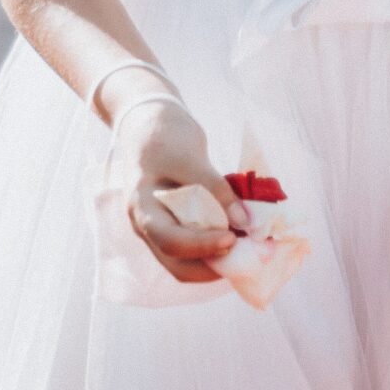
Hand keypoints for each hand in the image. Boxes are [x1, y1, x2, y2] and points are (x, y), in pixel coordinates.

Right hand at [101, 89, 245, 283]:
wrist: (148, 124)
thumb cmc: (165, 136)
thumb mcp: (191, 156)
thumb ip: (216, 189)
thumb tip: (245, 222)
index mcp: (142, 207)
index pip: (170, 240)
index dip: (202, 245)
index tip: (232, 239)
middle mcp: (146, 226)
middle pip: (177, 264)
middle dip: (212, 265)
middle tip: (247, 254)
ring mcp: (157, 228)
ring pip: (185, 261)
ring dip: (215, 260)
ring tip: (246, 247)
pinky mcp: (172, 225)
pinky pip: (191, 247)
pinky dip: (213, 247)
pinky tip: (236, 236)